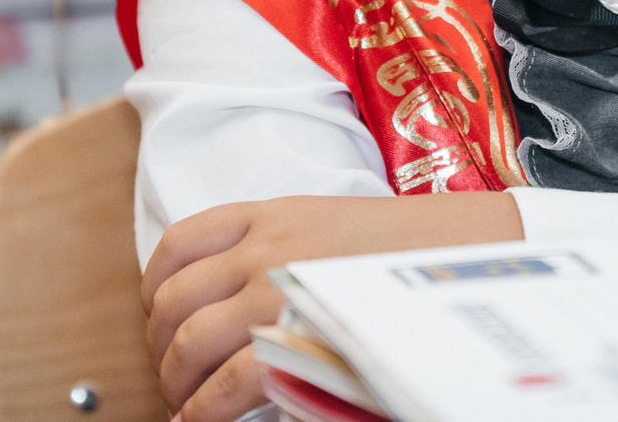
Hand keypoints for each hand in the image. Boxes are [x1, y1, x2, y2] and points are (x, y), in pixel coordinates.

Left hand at [140, 192, 522, 420]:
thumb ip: (277, 249)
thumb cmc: (405, 248)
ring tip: (187, 403)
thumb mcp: (329, 226)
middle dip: (160, 347)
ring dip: (177, 382)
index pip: (179, 244)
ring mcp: (276, 288)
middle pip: (173, 300)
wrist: (462, 252)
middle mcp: (263, 246)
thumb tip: (232, 301)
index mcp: (269, 214)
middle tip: (173, 374)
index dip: (155, 290)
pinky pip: (225, 381)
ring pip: (189, 342)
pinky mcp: (297, 332)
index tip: (160, 318)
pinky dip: (202, 411)